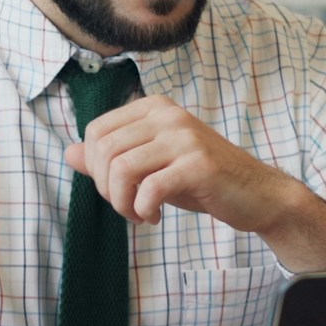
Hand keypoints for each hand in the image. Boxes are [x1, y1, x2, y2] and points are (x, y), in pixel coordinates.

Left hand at [62, 96, 325, 269]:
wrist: (257, 195)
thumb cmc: (201, 181)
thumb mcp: (152, 166)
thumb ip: (111, 159)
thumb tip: (68, 153)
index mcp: (153, 108)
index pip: (95, 132)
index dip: (95, 168)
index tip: (117, 190)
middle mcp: (167, 115)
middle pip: (104, 151)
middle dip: (107, 189)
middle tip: (127, 207)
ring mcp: (183, 137)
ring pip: (120, 169)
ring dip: (123, 203)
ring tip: (140, 214)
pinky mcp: (197, 164)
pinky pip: (148, 188)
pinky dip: (143, 210)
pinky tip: (155, 217)